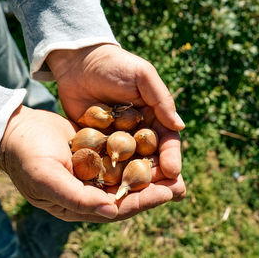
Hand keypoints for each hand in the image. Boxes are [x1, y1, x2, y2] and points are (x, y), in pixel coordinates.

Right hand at [0, 106, 182, 221]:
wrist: (18, 131)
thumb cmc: (28, 158)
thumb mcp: (48, 179)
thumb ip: (77, 198)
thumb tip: (111, 212)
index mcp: (83, 203)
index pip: (119, 207)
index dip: (144, 202)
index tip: (168, 194)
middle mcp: (93, 190)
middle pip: (130, 193)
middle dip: (155, 190)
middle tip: (181, 185)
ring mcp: (97, 171)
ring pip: (130, 175)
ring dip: (152, 173)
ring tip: (176, 170)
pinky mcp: (99, 153)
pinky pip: (123, 156)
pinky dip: (139, 154)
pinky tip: (156, 148)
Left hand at [47, 44, 185, 194]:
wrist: (79, 61)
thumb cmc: (115, 65)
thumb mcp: (142, 76)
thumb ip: (161, 99)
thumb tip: (180, 126)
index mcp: (154, 117)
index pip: (167, 140)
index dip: (171, 156)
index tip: (173, 171)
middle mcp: (139, 132)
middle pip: (152, 158)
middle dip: (159, 176)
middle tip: (164, 194)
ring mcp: (118, 140)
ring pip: (131, 165)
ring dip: (137, 181)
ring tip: (140, 197)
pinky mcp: (98, 144)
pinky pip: (107, 161)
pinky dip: (111, 175)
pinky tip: (112, 190)